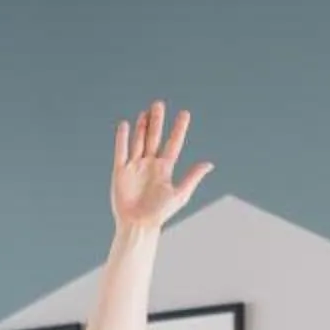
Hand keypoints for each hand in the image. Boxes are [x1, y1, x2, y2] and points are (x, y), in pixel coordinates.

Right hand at [111, 101, 213, 230]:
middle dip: (157, 121)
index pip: (173, 144)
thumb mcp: (180, 194)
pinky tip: (125, 125)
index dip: (179, 129)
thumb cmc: (160, 213)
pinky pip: (121, 151)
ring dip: (142, 127)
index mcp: (165, 169)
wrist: (138, 225)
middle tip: (159, 104)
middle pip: (154, 137)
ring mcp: (135, 166)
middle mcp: (150, 164)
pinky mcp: (120, 171)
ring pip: (139, 141)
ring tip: (146, 112)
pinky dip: (123, 139)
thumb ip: (192, 177)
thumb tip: (209, 164)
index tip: (185, 114)